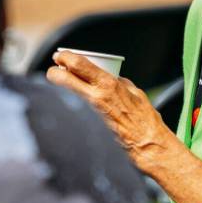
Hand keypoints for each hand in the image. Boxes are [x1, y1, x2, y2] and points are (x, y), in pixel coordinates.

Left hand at [46, 50, 172, 172]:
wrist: (148, 146)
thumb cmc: (145, 120)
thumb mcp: (135, 92)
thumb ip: (118, 82)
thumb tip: (108, 76)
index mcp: (108, 84)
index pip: (76, 63)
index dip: (64, 56)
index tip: (60, 56)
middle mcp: (94, 98)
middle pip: (59, 78)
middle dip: (53, 72)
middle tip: (56, 72)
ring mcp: (87, 114)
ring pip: (60, 95)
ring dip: (58, 90)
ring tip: (63, 90)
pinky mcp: (85, 128)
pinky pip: (70, 112)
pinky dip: (68, 107)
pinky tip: (71, 108)